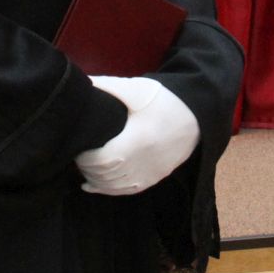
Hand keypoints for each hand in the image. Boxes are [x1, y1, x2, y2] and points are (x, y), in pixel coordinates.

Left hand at [76, 75, 199, 195]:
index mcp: (138, 139)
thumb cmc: (164, 101)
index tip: (78, 146)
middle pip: (106, 174)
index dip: (85, 158)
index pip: (103, 159)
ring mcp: (149, 173)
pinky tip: (91, 186)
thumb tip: (82, 81)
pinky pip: (125, 191)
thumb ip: (109, 86)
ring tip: (83, 166)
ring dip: (94, 179)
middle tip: (77, 153)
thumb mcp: (138, 89)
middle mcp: (143, 162)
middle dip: (87, 167)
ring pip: (113, 186)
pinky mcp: (153, 178)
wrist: (196, 118)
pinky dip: (105, 190)